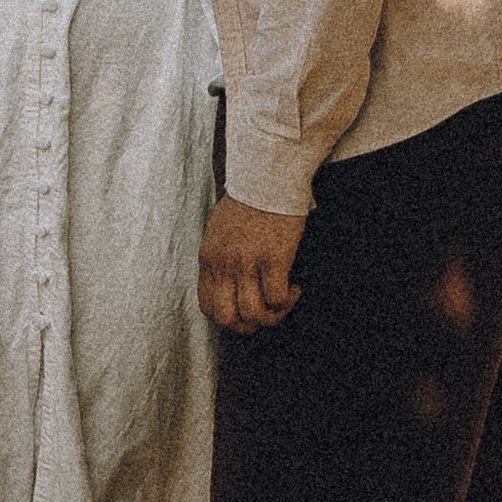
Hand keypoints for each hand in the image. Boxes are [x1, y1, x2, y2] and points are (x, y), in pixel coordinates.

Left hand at [198, 194, 304, 332]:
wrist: (267, 176)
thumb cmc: (248, 199)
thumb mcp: (219, 230)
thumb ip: (220, 257)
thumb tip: (230, 280)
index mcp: (209, 258)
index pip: (207, 307)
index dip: (228, 319)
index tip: (246, 311)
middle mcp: (224, 264)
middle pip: (227, 319)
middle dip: (248, 325)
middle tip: (265, 313)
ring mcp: (247, 263)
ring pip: (253, 313)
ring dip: (272, 315)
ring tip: (284, 300)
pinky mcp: (273, 258)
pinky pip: (276, 297)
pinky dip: (286, 300)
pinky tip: (294, 287)